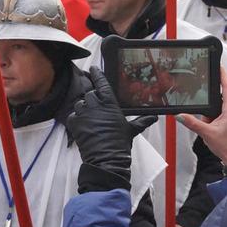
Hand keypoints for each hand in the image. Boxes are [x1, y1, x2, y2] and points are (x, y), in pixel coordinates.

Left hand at [66, 66, 157, 180]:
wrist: (106, 158)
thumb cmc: (120, 143)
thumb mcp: (132, 129)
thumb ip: (142, 121)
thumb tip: (153, 118)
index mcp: (109, 102)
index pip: (101, 83)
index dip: (97, 74)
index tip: (93, 68)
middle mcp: (95, 105)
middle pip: (90, 94)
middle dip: (92, 99)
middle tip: (97, 108)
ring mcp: (83, 113)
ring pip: (80, 104)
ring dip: (84, 109)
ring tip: (90, 119)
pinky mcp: (74, 123)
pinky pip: (73, 116)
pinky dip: (77, 120)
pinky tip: (84, 126)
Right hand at [176, 67, 226, 165]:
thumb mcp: (207, 133)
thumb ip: (192, 123)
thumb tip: (180, 115)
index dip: (222, 75)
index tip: (218, 66)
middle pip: (222, 98)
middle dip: (210, 106)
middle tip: (206, 118)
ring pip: (221, 107)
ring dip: (213, 115)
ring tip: (210, 127)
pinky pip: (224, 113)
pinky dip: (216, 118)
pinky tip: (213, 128)